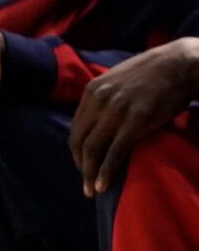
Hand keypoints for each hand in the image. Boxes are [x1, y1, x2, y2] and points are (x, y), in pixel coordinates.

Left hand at [69, 37, 198, 195]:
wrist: (179, 64)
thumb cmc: (153, 75)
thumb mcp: (118, 82)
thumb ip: (105, 100)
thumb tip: (100, 122)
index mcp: (92, 90)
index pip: (76, 127)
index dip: (76, 150)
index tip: (82, 165)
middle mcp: (99, 99)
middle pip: (79, 139)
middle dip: (80, 164)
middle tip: (84, 183)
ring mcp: (117, 110)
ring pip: (93, 148)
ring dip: (89, 172)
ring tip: (91, 190)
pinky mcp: (137, 121)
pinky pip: (115, 151)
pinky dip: (106, 171)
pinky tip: (103, 185)